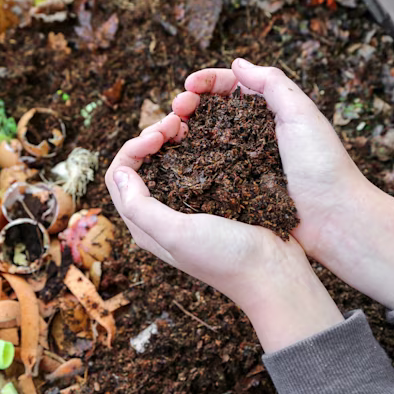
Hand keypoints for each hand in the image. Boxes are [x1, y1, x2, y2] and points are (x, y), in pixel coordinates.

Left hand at [105, 114, 342, 351]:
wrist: (274, 272)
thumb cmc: (225, 257)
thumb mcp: (177, 234)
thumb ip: (141, 207)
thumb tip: (120, 172)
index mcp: (145, 225)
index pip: (119, 176)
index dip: (133, 148)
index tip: (159, 135)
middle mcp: (161, 214)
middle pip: (140, 164)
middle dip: (151, 137)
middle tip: (176, 121)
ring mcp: (188, 204)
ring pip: (166, 160)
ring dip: (171, 138)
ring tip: (188, 123)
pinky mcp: (213, 197)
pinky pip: (194, 163)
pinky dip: (194, 145)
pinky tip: (207, 134)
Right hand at [173, 59, 393, 308]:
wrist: (333, 219)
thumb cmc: (322, 165)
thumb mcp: (301, 114)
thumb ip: (272, 84)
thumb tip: (238, 63)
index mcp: (270, 112)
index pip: (231, 87)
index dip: (207, 82)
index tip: (188, 85)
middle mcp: (252, 134)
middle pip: (211, 111)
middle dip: (189, 104)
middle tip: (176, 109)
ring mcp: (242, 162)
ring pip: (204, 138)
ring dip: (184, 130)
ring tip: (169, 131)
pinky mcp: (235, 188)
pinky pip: (206, 169)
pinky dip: (188, 160)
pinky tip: (176, 158)